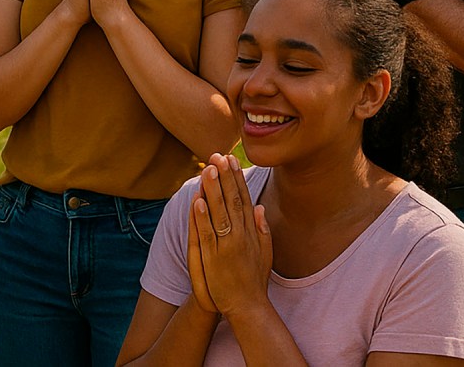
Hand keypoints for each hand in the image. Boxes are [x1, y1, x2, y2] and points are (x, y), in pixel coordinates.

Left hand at [191, 153, 271, 320]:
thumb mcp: (265, 253)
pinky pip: (207, 235)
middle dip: (224, 178)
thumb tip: (260, 206)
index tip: (230, 160)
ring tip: (208, 169)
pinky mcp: (214, 259)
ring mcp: (228, 247)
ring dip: (213, 191)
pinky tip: (198, 201)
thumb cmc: (254, 280)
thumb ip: (262, 229)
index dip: (236, 179)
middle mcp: (242, 237)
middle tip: (218, 155)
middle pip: (232, 202)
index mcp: (252, 233)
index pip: (244, 200)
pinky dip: (203, 218)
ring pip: (219, 214)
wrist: (249, 308)